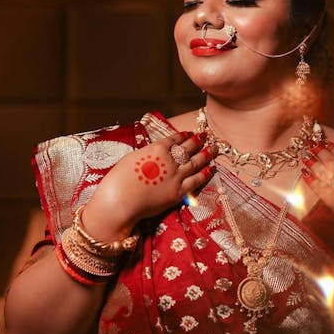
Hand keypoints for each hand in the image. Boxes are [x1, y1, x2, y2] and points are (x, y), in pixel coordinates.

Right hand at [83, 132, 213, 241]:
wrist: (120, 200)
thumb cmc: (119, 180)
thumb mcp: (132, 157)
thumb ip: (147, 154)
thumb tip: (154, 153)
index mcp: (156, 148)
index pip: (174, 139)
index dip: (184, 136)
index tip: (190, 133)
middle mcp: (169, 159)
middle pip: (188, 147)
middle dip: (198, 140)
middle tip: (206, 135)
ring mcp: (176, 175)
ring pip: (196, 161)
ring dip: (206, 154)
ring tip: (214, 148)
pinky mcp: (179, 192)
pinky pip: (196, 180)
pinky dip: (205, 173)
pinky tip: (212, 168)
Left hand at [301, 142, 333, 240]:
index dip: (330, 145)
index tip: (324, 141)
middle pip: (326, 156)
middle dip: (317, 149)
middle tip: (309, 144)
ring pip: (318, 168)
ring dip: (310, 160)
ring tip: (304, 154)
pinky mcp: (330, 198)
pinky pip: (316, 185)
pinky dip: (308, 178)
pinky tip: (304, 173)